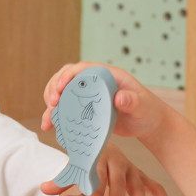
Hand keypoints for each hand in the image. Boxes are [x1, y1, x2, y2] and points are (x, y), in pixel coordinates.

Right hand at [41, 62, 168, 142]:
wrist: (147, 124)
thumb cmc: (147, 111)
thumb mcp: (142, 106)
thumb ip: (132, 101)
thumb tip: (120, 98)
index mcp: (106, 75)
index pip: (82, 69)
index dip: (68, 76)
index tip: (60, 87)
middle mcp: (94, 83)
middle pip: (67, 79)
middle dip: (54, 88)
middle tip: (52, 103)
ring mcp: (88, 96)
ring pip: (63, 94)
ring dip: (51, 104)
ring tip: (48, 118)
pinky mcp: (85, 109)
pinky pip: (66, 110)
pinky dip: (55, 116)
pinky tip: (48, 126)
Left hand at [41, 143, 170, 195]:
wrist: (101, 136)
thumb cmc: (85, 157)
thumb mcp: (72, 166)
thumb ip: (61, 179)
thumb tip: (44, 188)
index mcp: (99, 158)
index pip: (96, 176)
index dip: (95, 191)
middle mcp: (118, 162)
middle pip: (118, 183)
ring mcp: (131, 169)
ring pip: (137, 186)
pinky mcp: (140, 174)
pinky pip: (153, 185)